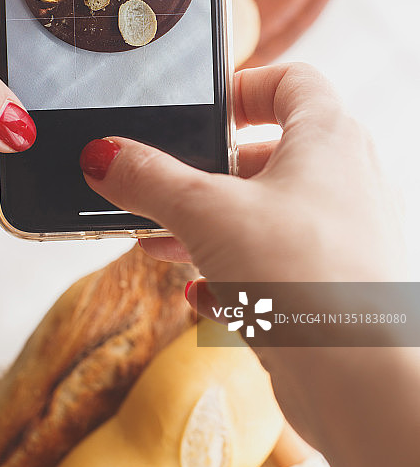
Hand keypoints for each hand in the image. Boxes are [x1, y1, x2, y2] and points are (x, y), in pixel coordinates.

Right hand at [79, 63, 411, 466]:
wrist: (362, 385)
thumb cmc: (306, 277)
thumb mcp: (207, 213)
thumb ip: (149, 180)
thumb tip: (104, 155)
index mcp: (329, 139)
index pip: (291, 82)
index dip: (243, 88)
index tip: (201, 113)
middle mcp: (346, 181)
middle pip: (270, 154)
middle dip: (208, 174)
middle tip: (163, 188)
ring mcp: (344, 236)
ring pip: (269, 213)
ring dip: (211, 226)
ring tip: (161, 244)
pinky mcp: (335, 286)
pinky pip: (279, 264)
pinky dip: (236, 272)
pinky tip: (202, 292)